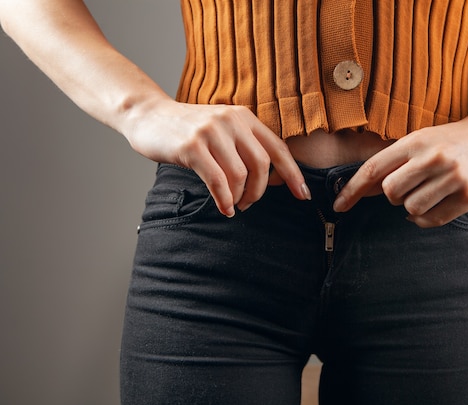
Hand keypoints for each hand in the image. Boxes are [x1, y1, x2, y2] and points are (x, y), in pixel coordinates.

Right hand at [124, 98, 309, 216]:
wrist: (147, 115)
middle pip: (263, 165)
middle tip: (249, 204)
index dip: (293, 174)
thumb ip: (245, 146)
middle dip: (260, 191)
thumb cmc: (187, 130)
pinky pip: (218, 181)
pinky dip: (224, 200)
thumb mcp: (222, 129)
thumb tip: (271, 179)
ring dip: (240, 197)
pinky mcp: (192, 146)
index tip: (303, 194)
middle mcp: (231, 121)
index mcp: (244, 117)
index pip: (278, 148)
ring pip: (240, 175)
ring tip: (233, 205)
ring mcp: (211, 132)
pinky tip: (224, 208)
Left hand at [332, 118, 467, 226]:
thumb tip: (362, 190)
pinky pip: (432, 220)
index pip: (374, 169)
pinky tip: (433, 204)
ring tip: (426, 192)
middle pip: (390, 193)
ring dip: (412, 206)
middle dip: (393, 196)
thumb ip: (393, 162)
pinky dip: (425, 219)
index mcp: (415, 142)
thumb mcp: (419, 140)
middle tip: (408, 187)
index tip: (339, 205)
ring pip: (411, 208)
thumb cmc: (449, 141)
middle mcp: (433, 158)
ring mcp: (453, 177)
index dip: (352, 190)